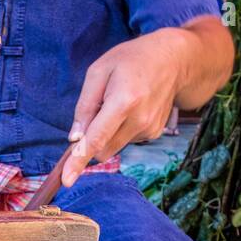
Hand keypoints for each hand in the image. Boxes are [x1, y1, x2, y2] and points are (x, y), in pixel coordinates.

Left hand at [61, 28, 188, 187]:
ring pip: (113, 147)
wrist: (173, 60)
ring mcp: (150, 129)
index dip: (79, 160)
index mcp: (124, 101)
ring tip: (119, 102)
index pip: (97, 138)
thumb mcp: (99, 71)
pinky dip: (121, 130)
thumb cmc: (131, 60)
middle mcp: (140, 119)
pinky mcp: (154, 133)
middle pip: (102, 149)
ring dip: (107, 132)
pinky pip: (125, 141)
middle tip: (96, 110)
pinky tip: (131, 108)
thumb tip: (74, 139)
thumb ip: (84, 106)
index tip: (67, 181)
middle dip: (91, 140)